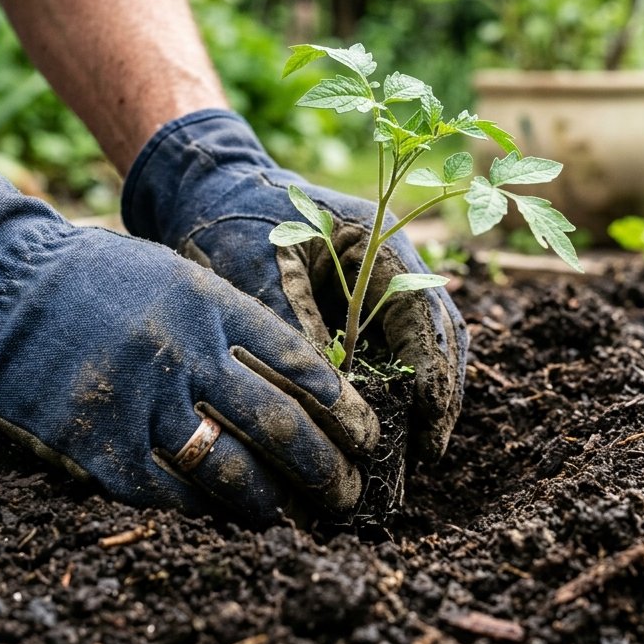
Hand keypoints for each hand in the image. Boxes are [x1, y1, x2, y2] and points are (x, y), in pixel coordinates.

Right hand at [0, 161, 378, 523]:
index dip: (344, 410)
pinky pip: (167, 492)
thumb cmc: (102, 279)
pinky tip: (219, 515)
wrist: (2, 286)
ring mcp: (141, 400)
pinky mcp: (99, 442)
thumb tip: (305, 382)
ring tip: (290, 516)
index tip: (366, 438)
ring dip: (270, 503)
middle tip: (345, 495)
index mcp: (213, 304)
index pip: (303, 365)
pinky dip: (200, 509)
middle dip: (323, 469)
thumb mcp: (182, 278)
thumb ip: (236, 325)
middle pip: (278, 425)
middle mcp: (185, 353)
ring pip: (229, 470)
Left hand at [121, 110, 467, 461]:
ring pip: (423, 347)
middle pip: (439, 334)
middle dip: (438, 395)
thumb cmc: (228, 220)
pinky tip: (381, 432)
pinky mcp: (359, 307)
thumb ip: (293, 324)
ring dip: (423, 397)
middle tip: (427, 453)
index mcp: (378, 241)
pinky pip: (390, 353)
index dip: (433, 372)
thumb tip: (326, 397)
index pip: (426, 314)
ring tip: (415, 453)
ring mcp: (380, 284)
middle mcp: (392, 262)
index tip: (428, 423)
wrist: (203, 189)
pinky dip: (392, 391)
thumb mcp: (255, 268)